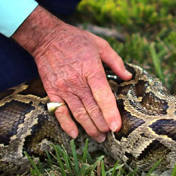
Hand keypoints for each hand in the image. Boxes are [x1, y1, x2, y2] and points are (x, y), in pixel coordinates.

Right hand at [12, 6, 131, 141]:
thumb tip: (128, 76)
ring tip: (99, 138)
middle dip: (102, 125)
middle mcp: (77, 82)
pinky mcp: (52, 92)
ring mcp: (63, 88)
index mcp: (91, 71)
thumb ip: (116, 61)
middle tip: (110, 134)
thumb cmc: (76, 40)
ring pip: (78, 114)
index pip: (103, 96)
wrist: (47, 37)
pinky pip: (59, 112)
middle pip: (92, 109)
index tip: (116, 127)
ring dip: (89, 128)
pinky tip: (75, 134)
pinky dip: (66, 125)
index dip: (110, 113)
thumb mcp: (100, 44)